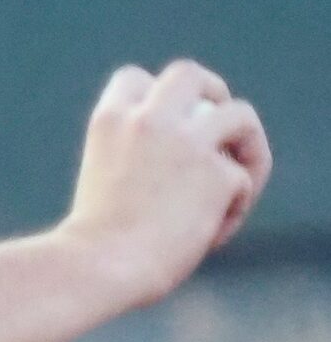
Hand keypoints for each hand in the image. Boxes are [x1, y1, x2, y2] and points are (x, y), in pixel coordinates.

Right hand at [59, 59, 272, 308]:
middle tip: (219, 127)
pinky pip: (243, 180)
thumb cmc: (95, 241)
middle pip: (190, 75)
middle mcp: (150, 119)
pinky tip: (209, 236)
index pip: (136, 79)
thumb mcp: (107, 178)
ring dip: (247, 144)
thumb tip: (196, 158)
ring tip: (236, 183)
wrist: (100, 266)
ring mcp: (189, 143)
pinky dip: (234, 207)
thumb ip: (140, 154)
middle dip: (212, 93)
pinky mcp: (220, 175)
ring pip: (241, 114)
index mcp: (110, 120)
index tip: (164, 125)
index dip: (155, 98)